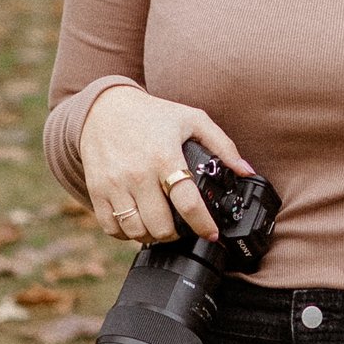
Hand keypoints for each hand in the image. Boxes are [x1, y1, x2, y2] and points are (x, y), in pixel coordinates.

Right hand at [79, 86, 250, 245]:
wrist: (104, 109)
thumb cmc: (152, 115)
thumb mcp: (192, 120)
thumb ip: (222, 145)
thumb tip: (245, 171)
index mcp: (164, 157)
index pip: (188, 203)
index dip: (203, 225)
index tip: (211, 234)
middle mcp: (138, 174)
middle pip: (161, 226)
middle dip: (177, 234)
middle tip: (183, 227)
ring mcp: (115, 185)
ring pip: (136, 231)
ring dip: (153, 235)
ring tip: (161, 225)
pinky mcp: (97, 191)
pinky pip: (112, 228)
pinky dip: (127, 233)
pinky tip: (138, 222)